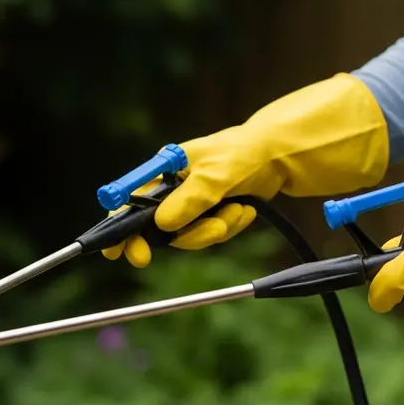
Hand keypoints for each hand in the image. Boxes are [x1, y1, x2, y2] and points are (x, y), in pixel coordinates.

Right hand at [103, 73, 389, 266]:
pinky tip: (246, 211)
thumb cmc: (249, 151)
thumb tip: (161, 225)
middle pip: (157, 226)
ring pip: (189, 235)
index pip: (131, 200)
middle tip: (190, 243)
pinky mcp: (216, 211)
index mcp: (168, 169)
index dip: (119, 227)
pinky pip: (213, 233)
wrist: (286, 155)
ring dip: (213, 231)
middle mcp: (178, 185)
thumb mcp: (220, 174)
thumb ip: (191, 198)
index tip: (117, 253)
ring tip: (237, 212)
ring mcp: (197, 200)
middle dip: (180, 236)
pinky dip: (230, 227)